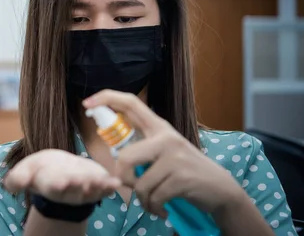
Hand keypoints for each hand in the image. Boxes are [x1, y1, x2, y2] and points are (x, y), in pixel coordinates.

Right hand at [3, 149, 120, 204]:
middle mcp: (67, 190)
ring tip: (101, 181)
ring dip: (95, 186)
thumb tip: (8, 184)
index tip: (59, 181)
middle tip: (80, 181)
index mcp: (49, 184)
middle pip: (72, 188)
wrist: (61, 173)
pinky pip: (105, 189)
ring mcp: (84, 190)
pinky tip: (116, 183)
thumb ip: (19, 178)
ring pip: (90, 190)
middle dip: (77, 185)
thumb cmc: (43, 170)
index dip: (56, 184)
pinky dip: (110, 187)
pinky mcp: (97, 187)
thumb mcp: (27, 170)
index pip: (51, 185)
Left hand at [83, 90, 247, 218]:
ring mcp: (175, 156)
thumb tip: (113, 152)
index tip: (87, 103)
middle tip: (133, 188)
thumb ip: (143, 148)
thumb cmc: (185, 171)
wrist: (220, 190)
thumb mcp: (164, 152)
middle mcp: (166, 137)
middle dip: (123, 180)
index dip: (107, 98)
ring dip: (142, 200)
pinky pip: (152, 197)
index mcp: (159, 127)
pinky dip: (153, 208)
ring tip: (153, 201)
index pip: (131, 103)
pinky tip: (162, 208)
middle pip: (125, 157)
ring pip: (138, 183)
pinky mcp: (181, 177)